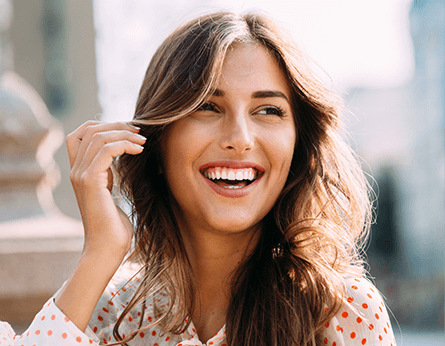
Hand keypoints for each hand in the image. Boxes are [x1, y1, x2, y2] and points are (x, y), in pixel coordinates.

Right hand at [66, 121, 145, 259]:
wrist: (107, 249)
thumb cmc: (114, 226)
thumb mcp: (110, 193)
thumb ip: (109, 175)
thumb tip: (123, 157)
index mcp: (80, 171)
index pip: (80, 134)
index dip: (103, 125)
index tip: (129, 131)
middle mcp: (76, 170)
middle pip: (89, 130)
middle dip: (116, 125)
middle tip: (140, 131)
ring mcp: (80, 175)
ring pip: (98, 136)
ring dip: (124, 134)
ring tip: (143, 141)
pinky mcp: (90, 182)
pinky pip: (106, 150)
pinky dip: (124, 145)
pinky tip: (140, 150)